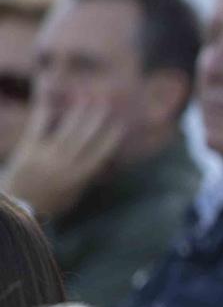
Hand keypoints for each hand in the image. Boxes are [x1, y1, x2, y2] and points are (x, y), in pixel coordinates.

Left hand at [2, 97, 121, 219]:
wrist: (19, 208)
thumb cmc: (50, 204)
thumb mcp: (75, 195)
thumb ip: (87, 176)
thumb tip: (103, 161)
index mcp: (79, 178)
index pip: (101, 154)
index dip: (111, 138)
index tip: (120, 125)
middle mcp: (65, 165)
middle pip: (85, 138)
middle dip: (96, 119)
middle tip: (105, 103)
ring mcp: (46, 155)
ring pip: (67, 130)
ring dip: (78, 113)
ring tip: (86, 98)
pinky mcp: (29, 148)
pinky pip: (39, 126)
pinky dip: (46, 111)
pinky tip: (52, 100)